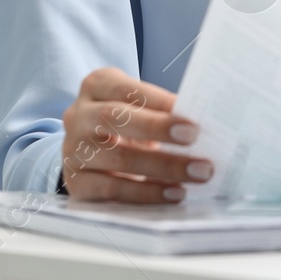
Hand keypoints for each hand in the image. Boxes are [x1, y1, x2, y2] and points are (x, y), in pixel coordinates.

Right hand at [60, 66, 213, 202]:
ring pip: (117, 158)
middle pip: (114, 118)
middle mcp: (78, 115)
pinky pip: (111, 189)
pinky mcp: (75, 182)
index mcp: (97, 86)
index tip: (192, 115)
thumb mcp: (139, 109)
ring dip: (162, 167)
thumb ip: (162, 110)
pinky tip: (173, 193)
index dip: (160, 101)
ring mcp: (72, 150)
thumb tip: (208, 123)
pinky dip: (145, 193)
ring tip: (196, 173)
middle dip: (158, 128)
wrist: (92, 153)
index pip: (128, 89)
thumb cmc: (127, 124)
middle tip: (195, 137)